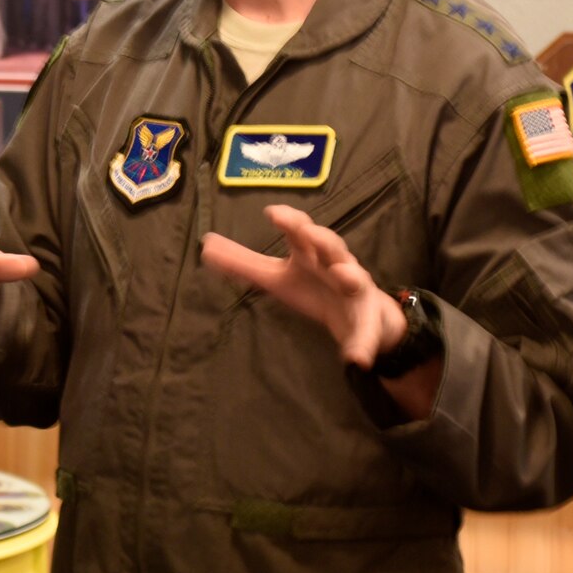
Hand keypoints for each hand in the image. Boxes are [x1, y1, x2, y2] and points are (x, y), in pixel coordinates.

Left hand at [200, 205, 403, 369]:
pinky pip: (365, 336)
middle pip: (331, 246)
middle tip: (307, 233)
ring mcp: (355, 291)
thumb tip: (205, 248)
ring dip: (349, 275)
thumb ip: (244, 264)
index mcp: (311, 254)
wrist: (359, 317)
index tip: (272, 213)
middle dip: (321, 238)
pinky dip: (361, 347)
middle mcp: (336, 265)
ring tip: (342, 272)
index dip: (289, 221)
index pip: (300, 231)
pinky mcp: (366, 323)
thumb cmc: (314, 286)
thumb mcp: (277, 277)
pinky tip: (355, 359)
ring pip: (355, 279)